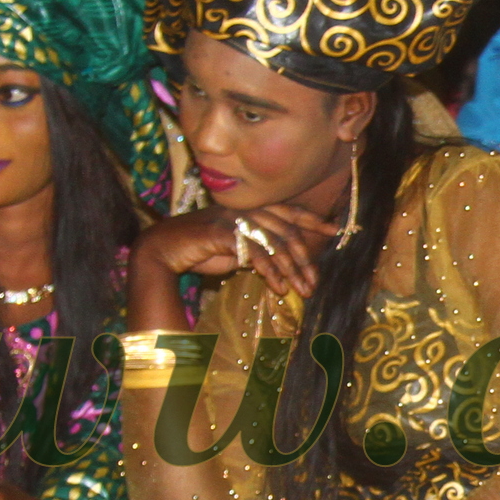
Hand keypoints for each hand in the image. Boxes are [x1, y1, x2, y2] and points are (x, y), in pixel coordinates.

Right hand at [131, 201, 339, 302]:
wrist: (163, 249)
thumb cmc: (200, 250)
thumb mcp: (236, 250)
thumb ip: (258, 250)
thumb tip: (281, 264)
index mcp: (251, 209)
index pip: (289, 211)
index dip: (313, 220)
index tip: (335, 230)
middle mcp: (245, 210)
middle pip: (287, 230)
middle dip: (305, 259)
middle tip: (315, 282)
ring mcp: (234, 218)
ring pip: (275, 242)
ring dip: (292, 270)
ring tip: (303, 291)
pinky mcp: (224, 232)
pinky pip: (255, 253)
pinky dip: (271, 272)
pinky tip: (279, 288)